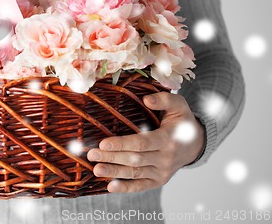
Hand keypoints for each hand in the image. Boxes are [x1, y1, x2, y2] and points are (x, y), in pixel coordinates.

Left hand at [87, 92, 204, 192]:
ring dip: (114, 172)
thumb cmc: (182, 121)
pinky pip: (141, 186)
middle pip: (135, 159)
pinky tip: (110, 187)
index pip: (142, 143)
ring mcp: (162, 172)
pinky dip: (126, 188)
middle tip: (92, 154)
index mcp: (169, 139)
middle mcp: (166, 158)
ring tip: (96, 169)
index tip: (103, 143)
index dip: (122, 144)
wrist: (195, 143)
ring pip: (135, 174)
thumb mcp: (178, 105)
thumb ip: (164, 99)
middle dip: (112, 158)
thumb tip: (146, 99)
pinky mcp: (159, 181)